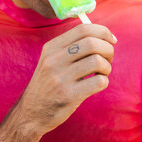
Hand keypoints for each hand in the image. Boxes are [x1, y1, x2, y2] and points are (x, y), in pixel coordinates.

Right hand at [0, 23, 116, 141]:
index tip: (111, 40)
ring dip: (107, 67)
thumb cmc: (48, 84)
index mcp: (51, 47)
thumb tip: (103, 36)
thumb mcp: (51, 60)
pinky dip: (104, 81)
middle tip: (108, 59)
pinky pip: (98, 82)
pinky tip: (97, 84)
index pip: (82, 28)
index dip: (103, 32)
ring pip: (97, 61)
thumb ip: (72, 46)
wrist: (30, 113)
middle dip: (108, 49)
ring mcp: (60, 78)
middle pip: (91, 43)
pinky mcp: (68, 95)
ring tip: (102, 73)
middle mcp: (53, 60)